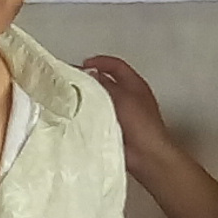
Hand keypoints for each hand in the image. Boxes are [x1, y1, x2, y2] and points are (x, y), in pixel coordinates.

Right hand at [80, 54, 175, 169]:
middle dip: (90, 81)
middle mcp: (129, 97)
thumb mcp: (121, 97)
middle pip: (107, 82)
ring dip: (88, 99)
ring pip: (101, 100)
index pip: (116, 66)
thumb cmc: (140, 124)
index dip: (100, 62)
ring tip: (71, 99)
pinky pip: (98, 117)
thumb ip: (104, 84)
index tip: (83, 64)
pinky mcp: (114, 128)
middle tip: (73, 82)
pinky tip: (77, 117)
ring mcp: (122, 113)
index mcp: (135, 84)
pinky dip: (88, 115)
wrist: (146, 155)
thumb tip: (90, 74)